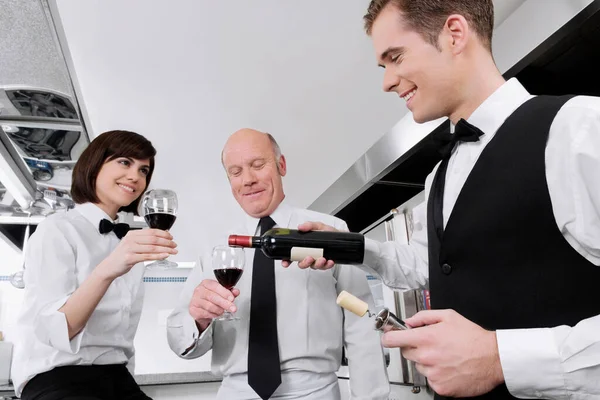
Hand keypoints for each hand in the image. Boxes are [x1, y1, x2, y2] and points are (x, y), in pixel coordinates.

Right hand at [95, 229, 177, 280]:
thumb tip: (161, 239)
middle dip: (166, 242)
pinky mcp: (130, 258)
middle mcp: (131, 239)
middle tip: (174, 245)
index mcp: (132, 234)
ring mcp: (130, 248)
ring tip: (173, 251)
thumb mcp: (132, 244)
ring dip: (165, 249)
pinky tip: (165, 256)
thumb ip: (144, 241)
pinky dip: (158, 256)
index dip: (163, 233)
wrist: (109, 267)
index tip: (171, 237)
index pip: (151, 231)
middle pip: (153, 239)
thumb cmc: (122, 256)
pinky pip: (147, 256)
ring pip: (152, 247)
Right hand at [189, 279, 240, 330]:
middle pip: (213, 297)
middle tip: (232, 308)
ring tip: (223, 311)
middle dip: (225, 303)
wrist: (200, 308)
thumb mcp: (220, 293)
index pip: (215, 286)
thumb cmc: (210, 298)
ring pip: (210, 306)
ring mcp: (195, 300)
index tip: (232, 298)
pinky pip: (206, 313)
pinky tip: (216, 313)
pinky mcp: (193, 309)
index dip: (224, 292)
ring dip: (219, 310)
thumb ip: (229, 292)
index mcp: (206, 283)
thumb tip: (236, 292)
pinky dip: (213, 314)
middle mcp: (199, 290)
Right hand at [281, 221, 337, 269]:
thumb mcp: (319, 226)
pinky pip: (324, 267)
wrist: (342, 236)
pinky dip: (327, 265)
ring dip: (317, 264)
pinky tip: (330, 261)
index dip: (287, 260)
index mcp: (304, 247)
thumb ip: (310, 225)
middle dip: (304, 263)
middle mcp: (309, 254)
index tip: (286, 263)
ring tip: (322, 259)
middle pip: (301, 264)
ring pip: (313, 266)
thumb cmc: (329, 232)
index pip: (292, 255)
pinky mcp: (326, 263)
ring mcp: (317, 260)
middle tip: (309, 258)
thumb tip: (301, 227)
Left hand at [382, 309, 504, 396]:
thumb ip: (424, 316)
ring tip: (445, 356)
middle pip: (405, 353)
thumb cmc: (473, 338)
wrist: (493, 358)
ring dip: (427, 361)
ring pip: (419, 366)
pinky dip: (437, 375)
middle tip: (431, 344)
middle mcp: (427, 356)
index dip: (388, 337)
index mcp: (426, 338)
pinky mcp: (440, 387)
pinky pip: (430, 380)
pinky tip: (449, 367)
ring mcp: (433, 374)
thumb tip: (409, 321)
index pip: (393, 339)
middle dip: (414, 347)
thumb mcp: (448, 316)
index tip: (387, 337)